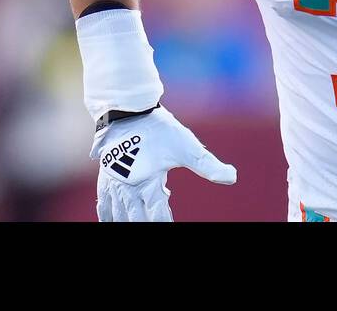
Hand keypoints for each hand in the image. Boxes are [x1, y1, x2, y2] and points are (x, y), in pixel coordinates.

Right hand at [93, 107, 235, 221]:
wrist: (128, 108)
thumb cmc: (158, 127)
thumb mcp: (186, 146)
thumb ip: (208, 165)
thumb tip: (232, 177)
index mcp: (148, 183)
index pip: (158, 215)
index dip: (164, 223)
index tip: (170, 227)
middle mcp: (128, 187)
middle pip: (135, 218)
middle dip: (144, 223)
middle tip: (154, 225)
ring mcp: (113, 183)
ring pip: (117, 215)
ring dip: (126, 221)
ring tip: (136, 223)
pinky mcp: (106, 176)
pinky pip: (103, 204)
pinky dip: (109, 215)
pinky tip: (116, 218)